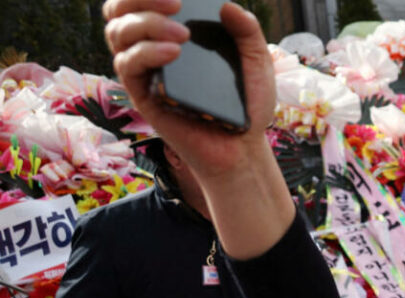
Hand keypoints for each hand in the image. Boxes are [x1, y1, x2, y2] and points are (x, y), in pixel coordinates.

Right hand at [103, 0, 274, 178]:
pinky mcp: (142, 94)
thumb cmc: (246, 103)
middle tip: (176, 2)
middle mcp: (154, 46)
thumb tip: (227, 6)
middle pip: (121, 10)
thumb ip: (247, 31)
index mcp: (176, 31)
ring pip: (119, 32)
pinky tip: (173, 53)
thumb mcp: (257, 61)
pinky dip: (147, 52)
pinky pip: (127, 64)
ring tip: (182, 35)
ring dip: (147, 23)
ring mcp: (145, 70)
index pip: (145, 1)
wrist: (242, 147)